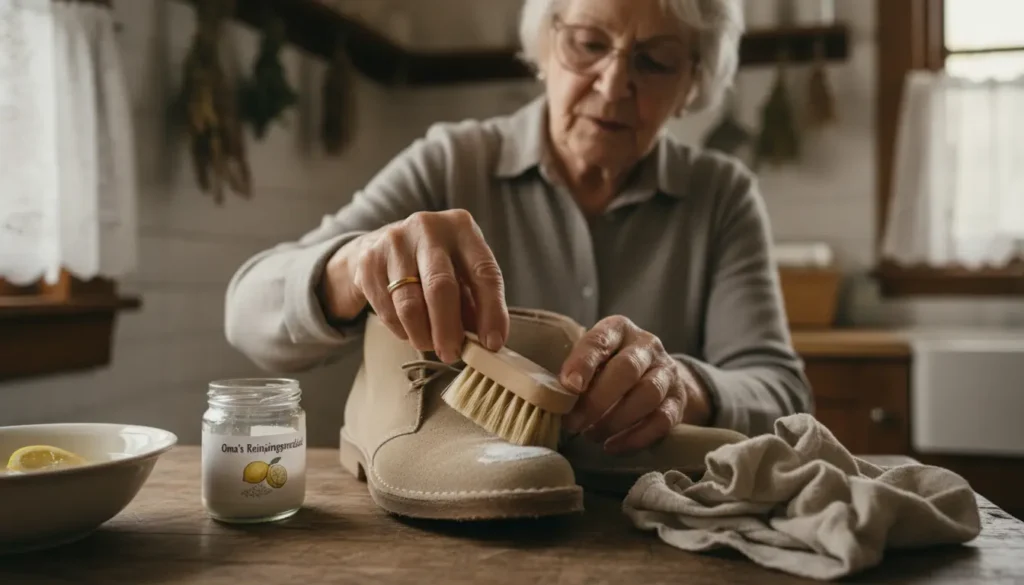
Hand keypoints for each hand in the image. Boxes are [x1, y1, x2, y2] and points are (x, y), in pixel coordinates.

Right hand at [320, 210, 508, 363]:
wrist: (383, 244)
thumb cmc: (435, 264)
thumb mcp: (462, 272)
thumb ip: (475, 303)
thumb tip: (485, 343)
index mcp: (462, 228)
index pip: (484, 273)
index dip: (491, 312)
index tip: (492, 344)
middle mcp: (428, 229)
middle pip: (440, 287)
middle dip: (448, 330)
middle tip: (452, 354)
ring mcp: (394, 243)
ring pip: (409, 304)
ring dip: (422, 335)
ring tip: (429, 345)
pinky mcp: (369, 262)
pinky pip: (387, 310)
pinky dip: (401, 330)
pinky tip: (409, 329)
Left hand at [558, 316, 711, 453]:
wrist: (656, 376)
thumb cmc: (610, 368)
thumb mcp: (591, 360)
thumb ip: (575, 373)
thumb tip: (555, 400)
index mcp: (618, 329)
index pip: (600, 340)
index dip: (584, 363)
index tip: (568, 387)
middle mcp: (647, 345)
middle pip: (626, 369)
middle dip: (597, 400)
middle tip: (573, 423)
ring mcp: (667, 372)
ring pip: (647, 394)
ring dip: (615, 420)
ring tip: (591, 436)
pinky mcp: (678, 400)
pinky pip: (661, 420)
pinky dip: (635, 437)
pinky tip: (612, 446)